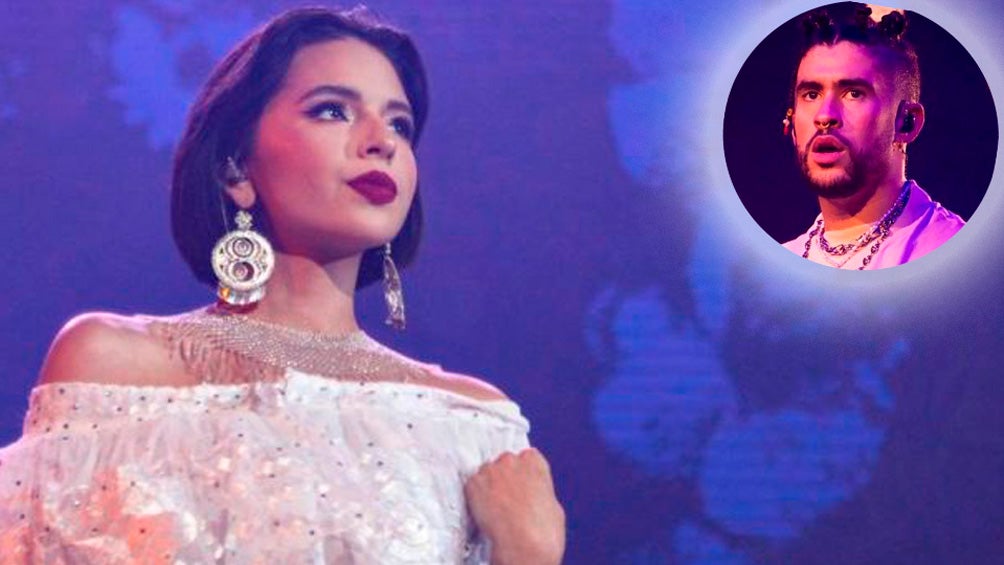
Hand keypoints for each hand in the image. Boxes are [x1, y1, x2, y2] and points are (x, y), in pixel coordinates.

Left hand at [464, 448, 565, 564]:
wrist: (523, 543)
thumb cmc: (542, 529)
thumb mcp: (551, 502)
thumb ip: (538, 488)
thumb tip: (531, 493)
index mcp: (534, 461)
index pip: (525, 457)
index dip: (521, 473)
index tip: (521, 485)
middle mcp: (511, 459)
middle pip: (504, 463)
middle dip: (504, 477)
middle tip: (507, 498)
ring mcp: (490, 470)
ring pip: (486, 474)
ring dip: (488, 486)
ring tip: (495, 508)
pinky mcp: (473, 483)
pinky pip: (472, 486)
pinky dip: (475, 498)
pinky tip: (485, 512)